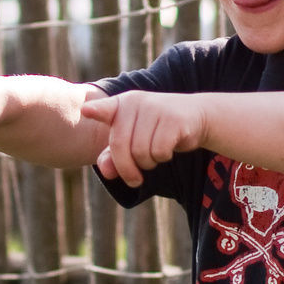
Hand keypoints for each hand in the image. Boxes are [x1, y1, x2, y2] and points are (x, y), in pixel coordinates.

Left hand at [79, 91, 205, 187]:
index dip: (97, 111)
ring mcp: (155, 108)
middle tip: (134, 180)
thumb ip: (113, 157)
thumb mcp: (133, 140)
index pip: (106, 108)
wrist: (196, 117)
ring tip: (155, 155)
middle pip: (120, 146)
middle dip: (126, 169)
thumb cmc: (157, 130)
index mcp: (122, 104)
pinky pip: (159, 151)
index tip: (87, 110)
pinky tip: (168, 149)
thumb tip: (107, 172)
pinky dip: (163, 157)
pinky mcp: (173, 119)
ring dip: (148, 163)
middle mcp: (136, 103)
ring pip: (140, 152)